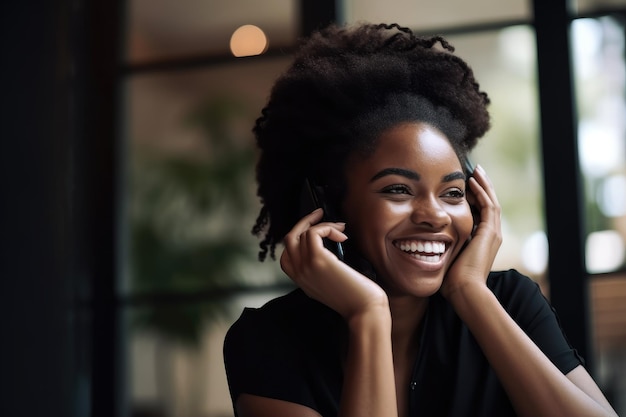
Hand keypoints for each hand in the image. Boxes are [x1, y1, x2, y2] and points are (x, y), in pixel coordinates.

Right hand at [280, 208, 388, 320]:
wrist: (365, 310)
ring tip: (340, 230)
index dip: (298, 237)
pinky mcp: (318, 260)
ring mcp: (305, 267)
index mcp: (301, 281)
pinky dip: (327, 228)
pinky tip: (342, 236)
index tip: (314, 228)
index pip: (286, 254)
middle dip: (304, 223)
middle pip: (289, 238)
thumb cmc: (356, 296)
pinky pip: (313, 232)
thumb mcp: (330, 283)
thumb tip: (326, 245)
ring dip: (323, 225)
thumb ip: (320, 269)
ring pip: (302, 233)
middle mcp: (299, 274)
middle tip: (320, 215)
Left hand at [440, 164, 501, 298]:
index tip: (464, 187)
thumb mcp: (447, 257)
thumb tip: (425, 243)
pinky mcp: (490, 232)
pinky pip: (488, 206)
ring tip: (476, 171)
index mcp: (483, 241)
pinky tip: (473, 181)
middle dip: (481, 188)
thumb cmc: (452, 280)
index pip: (481, 213)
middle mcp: (491, 235)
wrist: (464, 290)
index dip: (474, 199)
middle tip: (475, 172)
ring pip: (491, 202)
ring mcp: (493, 233)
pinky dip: (481, 192)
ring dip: (483, 185)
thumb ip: (443, 247)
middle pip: (489, 204)